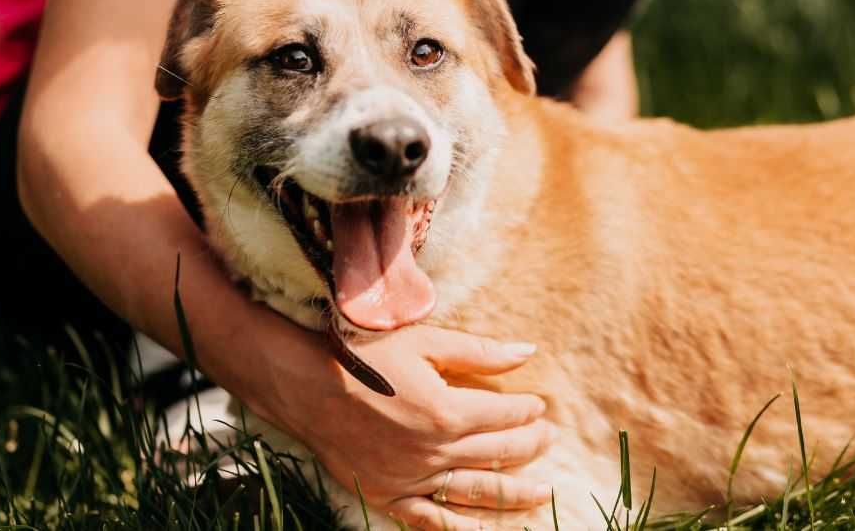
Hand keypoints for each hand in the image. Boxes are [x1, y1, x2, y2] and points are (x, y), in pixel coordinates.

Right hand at [247, 323, 554, 529]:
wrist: (307, 385)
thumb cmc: (364, 355)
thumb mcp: (425, 342)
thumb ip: (480, 352)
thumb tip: (529, 353)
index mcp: (448, 412)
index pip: (505, 414)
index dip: (527, 410)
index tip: (538, 405)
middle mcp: (435, 452)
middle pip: (498, 453)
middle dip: (529, 445)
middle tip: (548, 438)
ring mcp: (413, 479)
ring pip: (476, 492)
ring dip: (514, 493)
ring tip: (540, 492)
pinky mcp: (390, 495)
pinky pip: (434, 522)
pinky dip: (465, 528)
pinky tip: (490, 530)